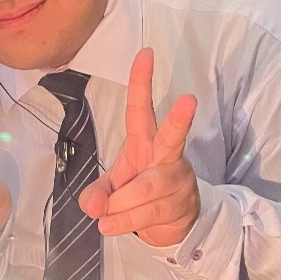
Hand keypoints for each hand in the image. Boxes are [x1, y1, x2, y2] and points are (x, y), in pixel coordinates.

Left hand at [79, 48, 198, 246]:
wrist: (173, 224)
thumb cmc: (139, 194)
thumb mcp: (112, 188)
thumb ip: (96, 194)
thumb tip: (92, 207)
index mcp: (145, 142)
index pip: (141, 108)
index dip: (141, 82)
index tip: (145, 53)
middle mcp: (166, 156)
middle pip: (172, 137)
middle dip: (180, 120)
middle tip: (189, 100)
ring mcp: (177, 181)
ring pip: (146, 189)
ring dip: (120, 206)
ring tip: (105, 217)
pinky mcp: (182, 206)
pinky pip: (148, 213)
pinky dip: (123, 221)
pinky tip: (110, 226)